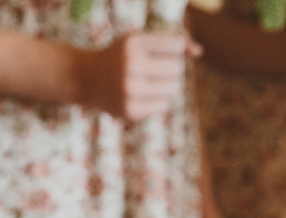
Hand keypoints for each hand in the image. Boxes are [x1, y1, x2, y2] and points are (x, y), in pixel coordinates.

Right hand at [73, 30, 201, 119]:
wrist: (86, 79)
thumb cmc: (120, 56)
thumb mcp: (141, 39)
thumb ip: (173, 40)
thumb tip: (199, 52)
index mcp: (133, 43)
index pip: (176, 46)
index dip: (175, 49)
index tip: (163, 51)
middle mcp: (130, 67)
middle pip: (177, 69)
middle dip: (172, 68)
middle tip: (156, 68)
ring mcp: (129, 91)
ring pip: (173, 89)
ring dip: (168, 85)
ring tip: (151, 82)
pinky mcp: (129, 111)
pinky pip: (163, 106)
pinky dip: (159, 100)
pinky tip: (144, 95)